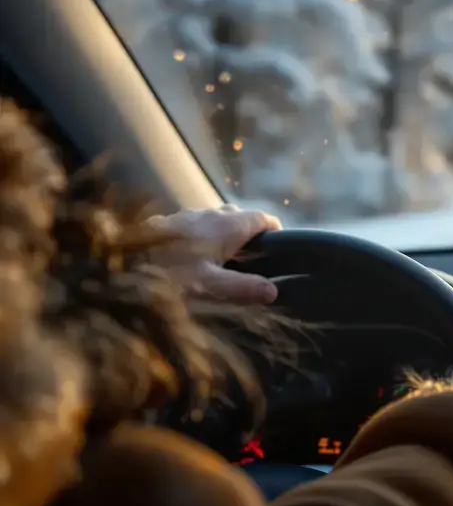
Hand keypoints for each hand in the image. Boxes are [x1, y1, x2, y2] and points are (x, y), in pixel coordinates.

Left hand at [143, 203, 281, 303]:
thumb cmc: (167, 275)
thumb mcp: (209, 286)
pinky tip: (191, 257)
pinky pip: (194, 224)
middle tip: (253, 259)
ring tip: (224, 259)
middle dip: (251, 232)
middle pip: (240, 216)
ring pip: (215, 218)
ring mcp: (186, 215)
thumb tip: (273, 291)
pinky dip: (202, 236)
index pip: (263, 218)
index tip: (280, 248)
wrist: (117, 262)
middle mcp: (209, 214)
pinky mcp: (166, 223)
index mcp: (226, 226)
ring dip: (225, 233)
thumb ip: (243, 288)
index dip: (276, 231)